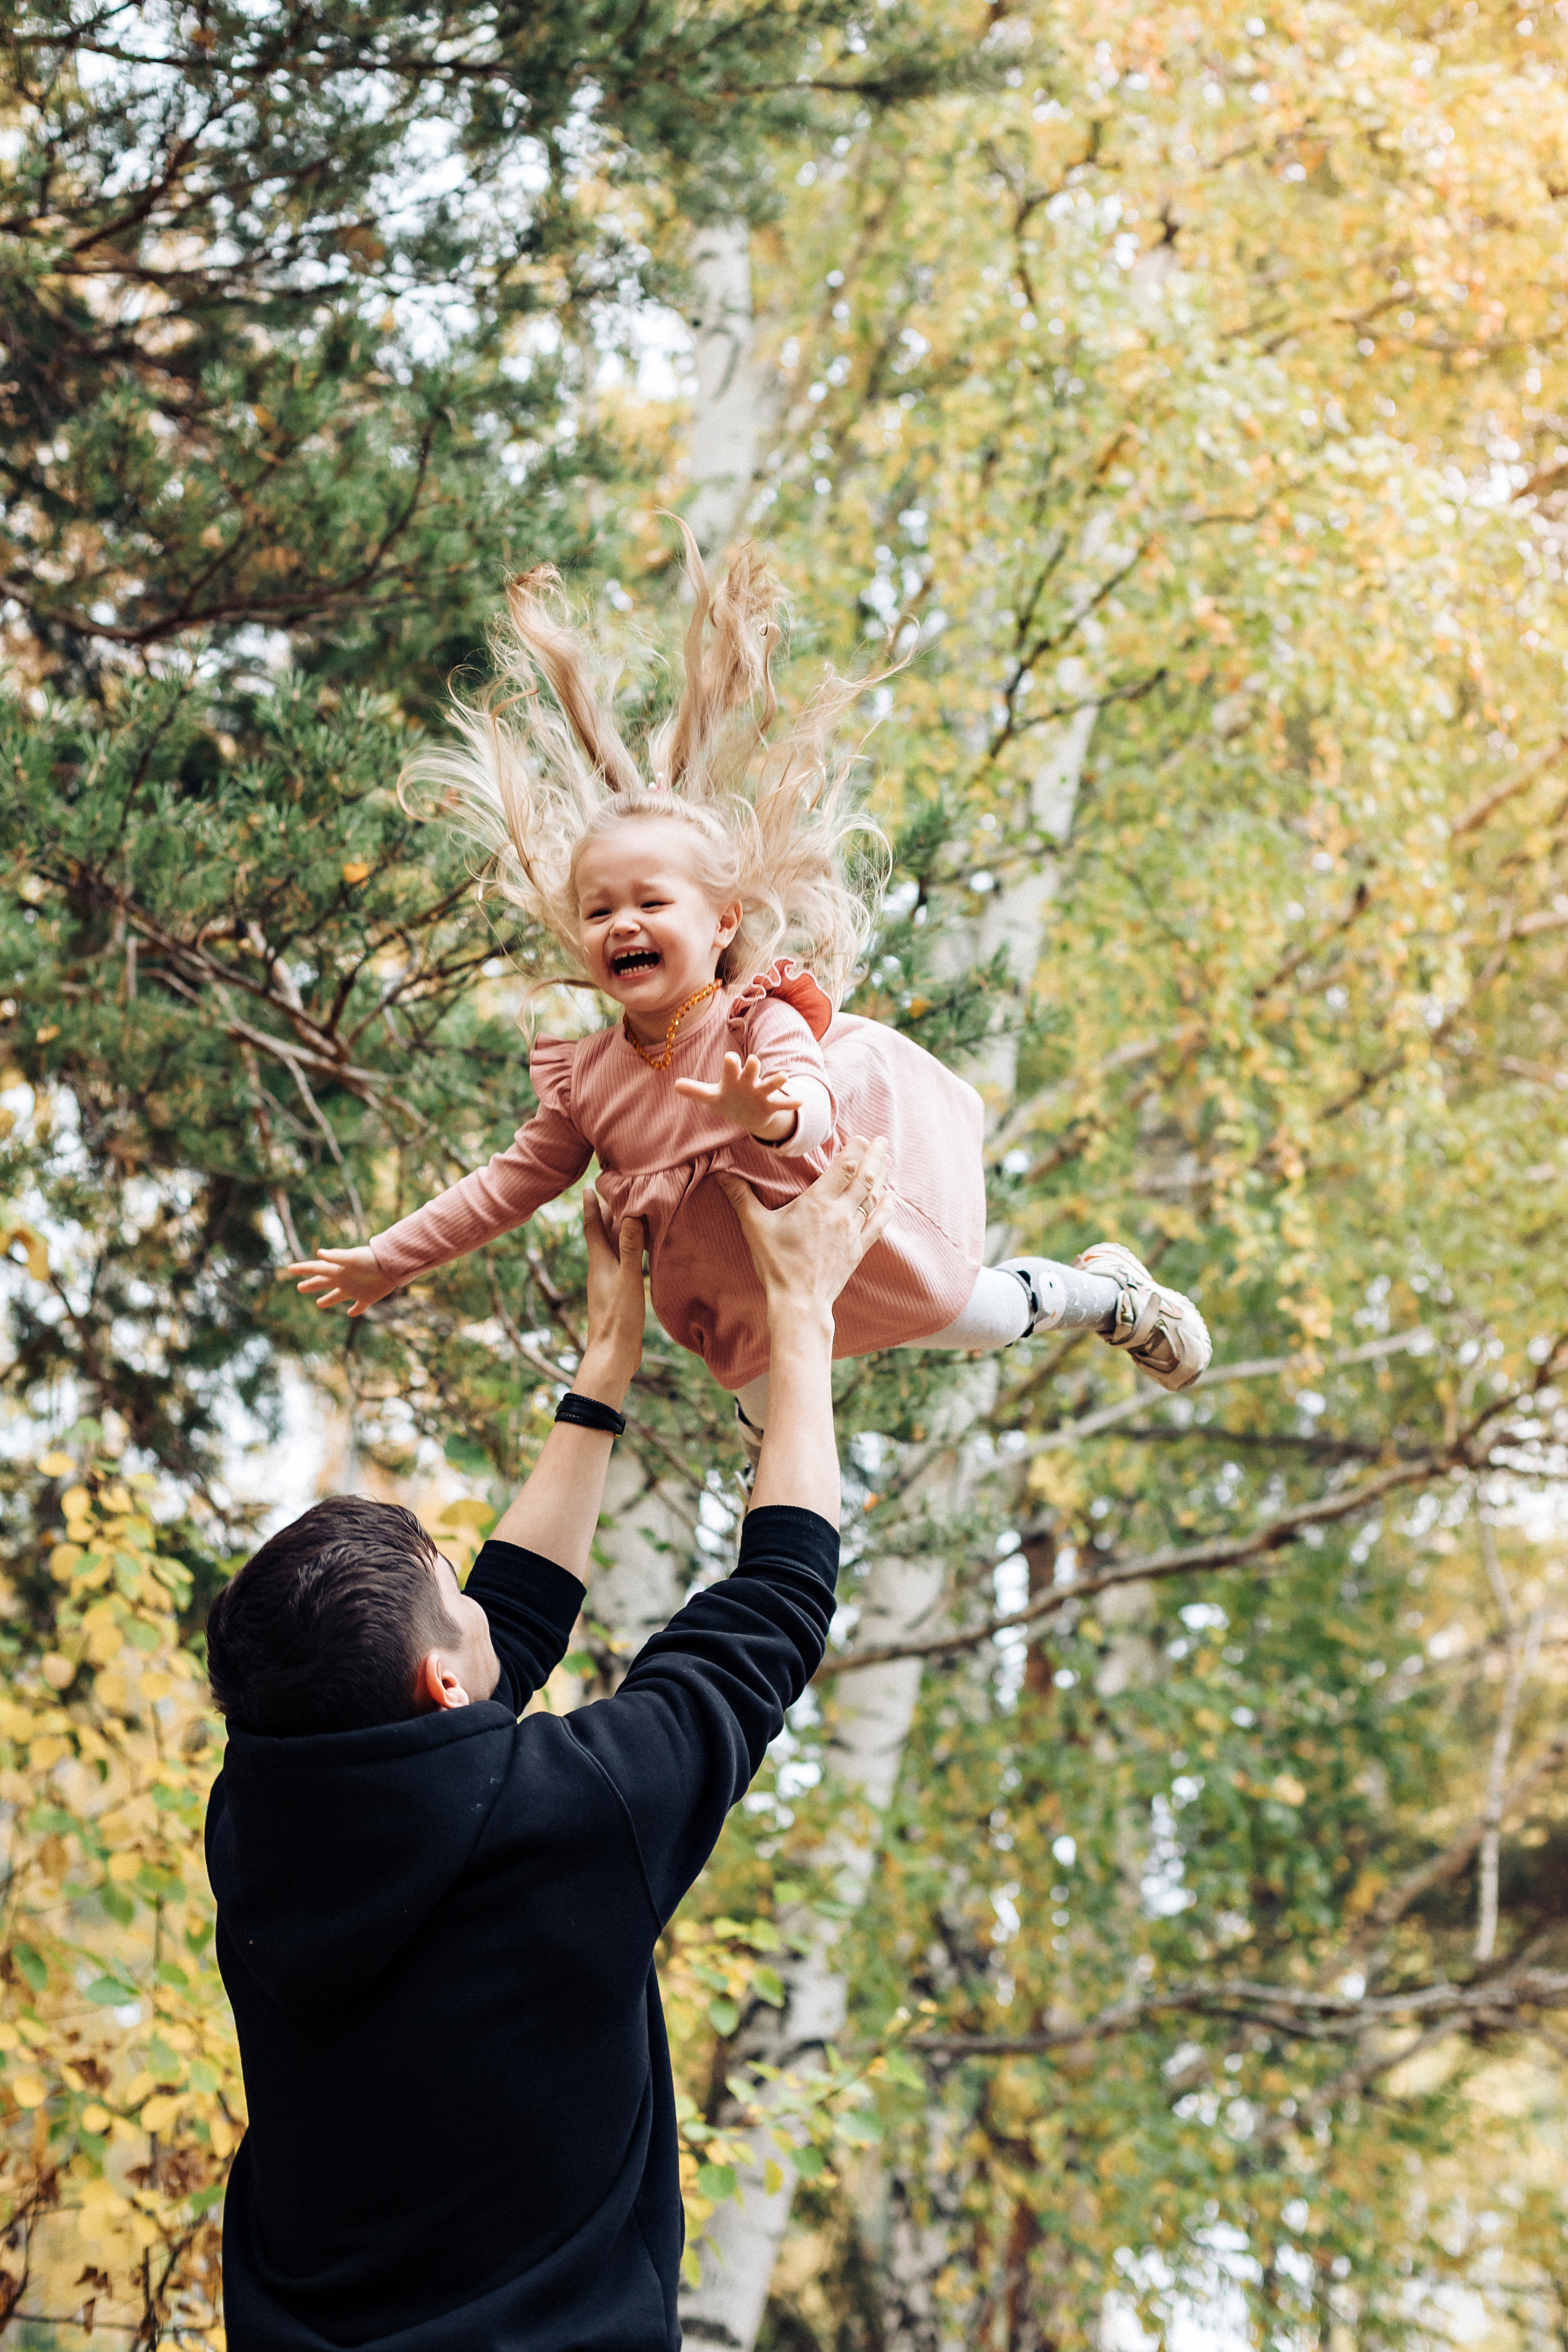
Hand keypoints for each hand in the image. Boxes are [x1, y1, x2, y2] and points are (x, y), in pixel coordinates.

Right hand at [283, 1244, 394, 1316]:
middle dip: (312, 1285)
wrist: (392, 1265)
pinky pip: (359, 1306)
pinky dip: (355, 1310)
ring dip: (328, 1299)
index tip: (290, 1269)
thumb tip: (319, 1253)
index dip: (303, 1269)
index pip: (317, 1269)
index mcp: (338, 1270)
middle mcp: (345, 1279)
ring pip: (338, 1296)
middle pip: (324, 1283)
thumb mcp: (352, 1258)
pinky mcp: (368, 1297)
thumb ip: (337, 1257)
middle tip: (299, 1287)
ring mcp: (355, 1289)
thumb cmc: (371, 1259)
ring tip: (318, 1303)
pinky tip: (350, 1313)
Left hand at [575, 1192, 645, 1405]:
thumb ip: (631, 1248)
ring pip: (613, 1248)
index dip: (591, 1205)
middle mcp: (600, 1269)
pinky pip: (622, 1263)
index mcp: (599, 1262)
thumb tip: (630, 1214)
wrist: (612, 1356)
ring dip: (619, 1230)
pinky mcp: (617, 1295)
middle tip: (614, 1190)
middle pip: (602, 1234)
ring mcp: (608, 1283)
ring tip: (630, 1213)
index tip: (588, 1186)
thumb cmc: (619, 1319)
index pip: (592, 1226)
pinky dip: (629, 1250)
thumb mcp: (628, 1280)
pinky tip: (639, 1252)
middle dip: (606, 1212)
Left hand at [674, 1052, 799, 1143]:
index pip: (731, 1066)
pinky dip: (790, 1103)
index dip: (731, 1062)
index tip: (730, 1058)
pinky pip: (782, 1104)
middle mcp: (748, 1082)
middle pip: (751, 1071)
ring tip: (783, 1077)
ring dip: (776, 1081)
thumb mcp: (712, 1097)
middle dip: (752, 1067)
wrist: (749, 1113)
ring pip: (769, 1085)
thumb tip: (675, 1085)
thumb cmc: (730, 1099)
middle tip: (754, 1060)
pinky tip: (800, 1102)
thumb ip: (696, 1091)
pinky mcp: (770, 1105)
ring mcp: (761, 1093)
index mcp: (733, 1078)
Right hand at [716, 1135, 893, 1330]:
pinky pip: (878, 1224)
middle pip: (864, 1177)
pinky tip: (892, 1196)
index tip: (860, 1137)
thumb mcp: (755, 1227)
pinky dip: (886, 1208)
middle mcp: (839, 1213)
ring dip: (882, 1175)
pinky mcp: (858, 1249)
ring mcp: (852, 1232)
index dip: (855, 1149)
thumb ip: (741, 1197)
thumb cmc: (776, 1264)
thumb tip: (722, 1173)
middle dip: (875, 1156)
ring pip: (873, 1197)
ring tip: (887, 1158)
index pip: (843, 1167)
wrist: (799, 1302)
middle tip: (882, 1140)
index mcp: (817, 1203)